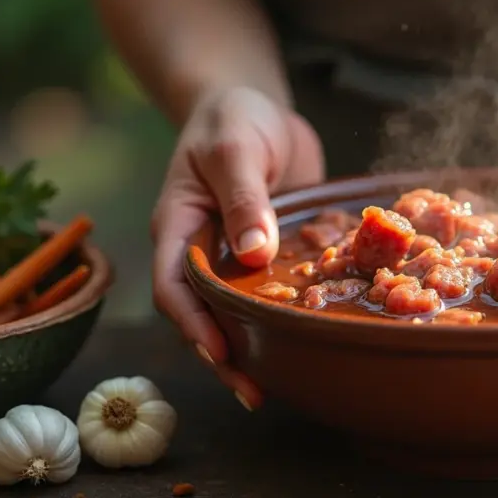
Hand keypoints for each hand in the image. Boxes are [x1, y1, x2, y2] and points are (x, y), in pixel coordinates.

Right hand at [151, 87, 323, 409]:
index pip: (174, 288)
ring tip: (287, 380)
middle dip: (226, 356)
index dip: (193, 325)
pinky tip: (323, 334)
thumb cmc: (232, 118)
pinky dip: (298, 312)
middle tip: (254, 392)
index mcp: (180, 229)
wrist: (257, 105)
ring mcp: (242, 256)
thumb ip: (243, 197)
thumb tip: (253, 254)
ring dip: (262, 344)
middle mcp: (208, 252)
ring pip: (246, 310)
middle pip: (207, 314)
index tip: (219, 353)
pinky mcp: (277, 253)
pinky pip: (284, 288)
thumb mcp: (233, 149)